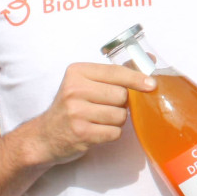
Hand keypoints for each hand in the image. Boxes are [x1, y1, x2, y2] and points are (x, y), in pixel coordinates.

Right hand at [25, 62, 153, 165]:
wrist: (44, 136)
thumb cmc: (72, 106)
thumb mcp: (86, 83)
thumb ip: (116, 73)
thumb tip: (150, 59)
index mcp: (77, 72)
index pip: (115, 72)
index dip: (137, 78)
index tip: (152, 84)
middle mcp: (74, 89)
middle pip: (121, 95)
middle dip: (121, 103)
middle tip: (106, 106)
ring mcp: (76, 112)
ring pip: (120, 115)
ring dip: (117, 120)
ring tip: (100, 119)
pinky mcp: (81, 133)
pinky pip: (114, 132)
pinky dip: (111, 133)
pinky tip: (97, 131)